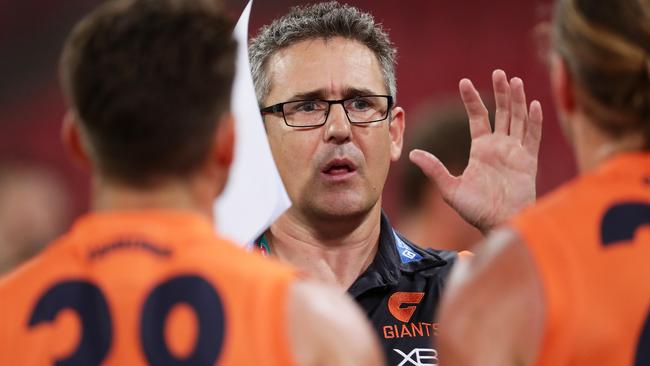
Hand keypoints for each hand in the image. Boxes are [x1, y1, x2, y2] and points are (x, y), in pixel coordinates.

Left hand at [410, 69, 542, 233]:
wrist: (497, 224)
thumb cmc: (475, 210)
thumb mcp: (450, 188)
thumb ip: (434, 169)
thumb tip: (411, 154)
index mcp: (482, 149)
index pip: (478, 117)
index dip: (472, 100)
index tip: (464, 82)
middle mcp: (500, 146)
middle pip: (502, 112)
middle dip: (501, 92)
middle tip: (499, 72)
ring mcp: (516, 152)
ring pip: (519, 119)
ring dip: (518, 100)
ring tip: (515, 81)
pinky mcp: (529, 161)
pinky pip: (533, 137)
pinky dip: (534, 121)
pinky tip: (534, 104)